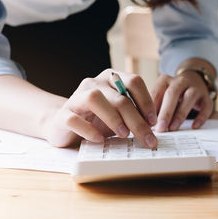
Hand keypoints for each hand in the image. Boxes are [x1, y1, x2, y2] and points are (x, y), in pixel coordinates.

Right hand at [43, 69, 157, 147]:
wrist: (64, 124)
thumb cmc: (97, 119)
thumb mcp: (120, 114)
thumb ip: (135, 115)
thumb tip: (155, 130)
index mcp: (112, 79)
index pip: (134, 82)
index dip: (147, 101)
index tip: (153, 122)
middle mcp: (94, 83)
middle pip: (120, 97)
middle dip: (136, 120)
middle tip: (147, 138)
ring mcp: (77, 97)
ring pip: (95, 99)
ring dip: (113, 118)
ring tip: (123, 135)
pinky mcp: (63, 114)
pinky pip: (74, 119)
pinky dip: (88, 130)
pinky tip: (99, 139)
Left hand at [151, 71, 213, 132]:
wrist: (194, 79)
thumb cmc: (173, 93)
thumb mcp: (161, 95)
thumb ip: (154, 107)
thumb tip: (145, 126)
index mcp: (165, 80)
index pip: (156, 92)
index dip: (151, 108)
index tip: (147, 123)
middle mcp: (180, 81)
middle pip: (172, 94)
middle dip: (165, 112)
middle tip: (160, 128)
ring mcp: (195, 88)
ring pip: (189, 97)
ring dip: (180, 114)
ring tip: (173, 128)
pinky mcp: (206, 97)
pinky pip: (206, 106)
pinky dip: (201, 117)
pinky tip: (194, 126)